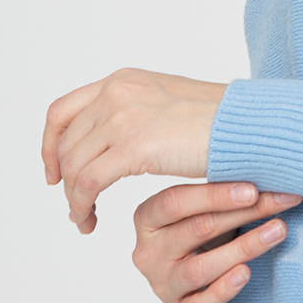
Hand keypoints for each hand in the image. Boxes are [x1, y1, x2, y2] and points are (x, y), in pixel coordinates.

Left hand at [42, 68, 227, 233]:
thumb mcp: (168, 106)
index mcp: (122, 80)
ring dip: (72, 199)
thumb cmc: (225, 123)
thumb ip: (138, 115)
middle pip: (65, 143)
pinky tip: (91, 221)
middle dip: (64, 179)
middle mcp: (115, 92)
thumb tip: (121, 140)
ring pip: (73, 166)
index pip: (63, 112)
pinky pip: (87, 183)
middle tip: (76, 207)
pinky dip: (81, 206)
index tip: (54, 173)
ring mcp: (122, 117)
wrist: (252, 125)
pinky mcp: (133, 146)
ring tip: (84, 220)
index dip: (50, 146)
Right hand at [132, 181, 302, 302]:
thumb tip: (267, 170)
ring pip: (200, 268)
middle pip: (196, 229)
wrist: (200, 282)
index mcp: (147, 218)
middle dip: (243, 214)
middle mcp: (148, 252)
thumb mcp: (202, 211)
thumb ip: (221, 194)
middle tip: (281, 202)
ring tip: (277, 231)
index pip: (175, 201)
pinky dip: (225, 289)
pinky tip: (246, 274)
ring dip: (244, 248)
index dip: (215, 195)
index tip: (254, 189)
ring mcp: (162, 284)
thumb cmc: (204, 236)